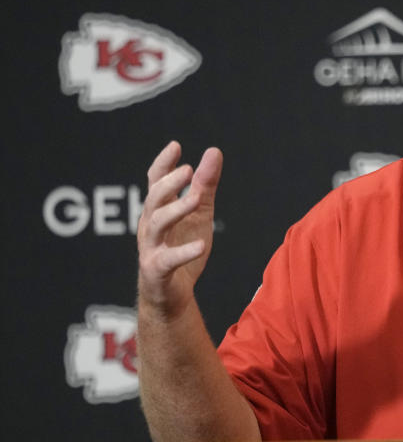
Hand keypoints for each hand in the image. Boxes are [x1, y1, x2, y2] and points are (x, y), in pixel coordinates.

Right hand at [137, 141, 222, 319]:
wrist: (172, 295)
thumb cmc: (182, 248)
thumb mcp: (199, 213)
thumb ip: (205, 185)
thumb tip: (214, 151)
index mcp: (158, 210)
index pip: (155, 182)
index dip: (163, 164)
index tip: (176, 146)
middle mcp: (150, 226)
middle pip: (154, 200)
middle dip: (168, 184)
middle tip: (187, 170)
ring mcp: (151, 248)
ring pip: (157, 225)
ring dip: (176, 210)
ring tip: (195, 199)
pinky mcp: (156, 271)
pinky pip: (168, 260)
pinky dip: (184, 252)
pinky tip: (201, 244)